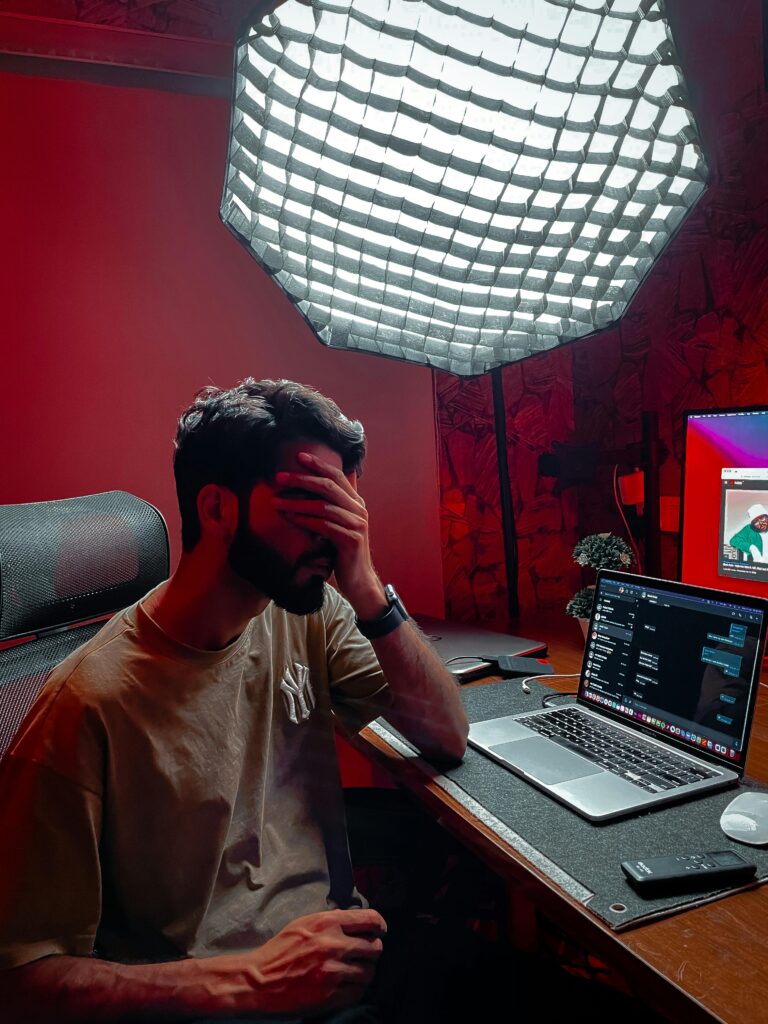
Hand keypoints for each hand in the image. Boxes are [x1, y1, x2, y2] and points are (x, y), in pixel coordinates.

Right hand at [242, 908, 385, 1015]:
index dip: (379, 925)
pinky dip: (356, 989)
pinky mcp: (329, 995)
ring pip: (369, 972)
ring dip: (365, 972)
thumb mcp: (304, 924)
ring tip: (355, 971)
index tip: (380, 930)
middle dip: (373, 950)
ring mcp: (332, 972)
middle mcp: (333, 945)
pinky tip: (347, 985)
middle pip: (374, 948)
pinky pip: (358, 993)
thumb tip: (356, 923)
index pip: (369, 919)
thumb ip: (331, 921)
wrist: (259, 980)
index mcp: (327, 923)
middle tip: (366, 954)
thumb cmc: (280, 950)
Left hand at [273, 452, 386, 617]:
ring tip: (276, 501)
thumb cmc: (344, 551)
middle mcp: (358, 510)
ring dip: (297, 502)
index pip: (337, 475)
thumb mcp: (339, 524)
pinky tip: (290, 517)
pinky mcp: (350, 540)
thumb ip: (333, 505)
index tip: (298, 456)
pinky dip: (305, 520)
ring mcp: (356, 524)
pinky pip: (324, 525)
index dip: (318, 464)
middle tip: (279, 477)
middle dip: (302, 479)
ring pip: (323, 506)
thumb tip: (320, 487)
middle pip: (328, 486)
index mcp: (356, 502)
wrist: (359, 580)